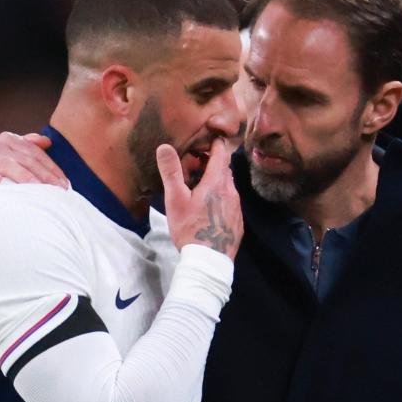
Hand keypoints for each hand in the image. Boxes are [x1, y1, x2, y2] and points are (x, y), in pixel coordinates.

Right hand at [0, 132, 68, 206]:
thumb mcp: (10, 156)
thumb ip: (27, 147)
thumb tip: (47, 141)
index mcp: (9, 140)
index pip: (36, 154)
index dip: (52, 168)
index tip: (64, 183)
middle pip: (26, 160)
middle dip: (45, 176)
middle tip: (58, 190)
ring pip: (8, 166)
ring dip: (25, 178)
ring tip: (39, 190)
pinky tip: (0, 184)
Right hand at [157, 138, 242, 259]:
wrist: (208, 261)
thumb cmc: (190, 229)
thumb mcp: (175, 200)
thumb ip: (171, 172)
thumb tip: (164, 146)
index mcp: (217, 183)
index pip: (221, 153)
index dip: (214, 144)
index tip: (206, 140)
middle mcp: (231, 192)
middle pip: (225, 169)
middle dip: (212, 163)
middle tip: (195, 165)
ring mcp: (237, 207)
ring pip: (228, 186)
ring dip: (216, 182)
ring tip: (199, 187)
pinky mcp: (237, 221)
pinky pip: (230, 202)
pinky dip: (221, 198)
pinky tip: (208, 208)